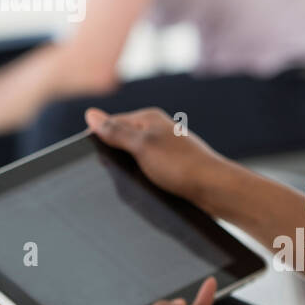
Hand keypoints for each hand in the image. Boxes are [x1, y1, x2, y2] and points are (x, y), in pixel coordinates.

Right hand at [84, 107, 224, 211]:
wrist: (215, 190)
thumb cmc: (180, 165)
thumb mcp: (141, 146)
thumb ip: (115, 131)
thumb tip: (90, 115)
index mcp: (148, 118)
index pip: (111, 123)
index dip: (99, 139)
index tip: (90, 157)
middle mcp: (157, 130)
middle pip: (122, 140)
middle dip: (114, 157)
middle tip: (111, 175)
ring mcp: (165, 148)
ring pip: (134, 158)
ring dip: (129, 170)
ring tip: (133, 183)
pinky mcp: (172, 166)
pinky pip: (147, 169)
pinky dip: (143, 178)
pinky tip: (146, 188)